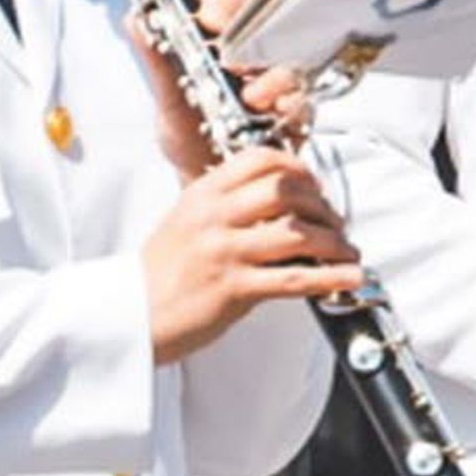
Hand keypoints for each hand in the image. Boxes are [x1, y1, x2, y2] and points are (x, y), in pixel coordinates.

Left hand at [138, 0, 312, 173]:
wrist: (209, 184)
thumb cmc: (190, 139)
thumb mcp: (169, 101)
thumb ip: (156, 61)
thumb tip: (136, 20)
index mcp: (220, 42)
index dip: (223, 3)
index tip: (210, 21)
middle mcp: (252, 56)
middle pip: (266, 21)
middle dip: (252, 37)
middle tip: (233, 59)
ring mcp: (276, 83)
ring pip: (287, 61)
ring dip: (271, 78)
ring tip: (251, 97)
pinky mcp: (294, 112)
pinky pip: (302, 100)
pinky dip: (288, 106)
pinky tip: (272, 116)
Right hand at [143, 147, 359, 364]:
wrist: (128, 315)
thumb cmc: (159, 275)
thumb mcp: (185, 223)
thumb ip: (225, 209)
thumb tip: (278, 209)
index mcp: (202, 195)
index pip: (260, 160)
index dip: (298, 168)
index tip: (315, 185)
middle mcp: (214, 217)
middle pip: (286, 190)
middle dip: (322, 206)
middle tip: (335, 222)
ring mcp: (224, 251)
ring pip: (297, 233)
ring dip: (334, 242)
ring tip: (347, 252)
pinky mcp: (233, 288)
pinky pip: (294, 278)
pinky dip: (330, 277)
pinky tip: (348, 278)